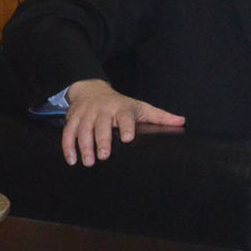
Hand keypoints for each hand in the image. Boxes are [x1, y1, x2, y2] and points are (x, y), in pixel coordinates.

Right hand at [58, 79, 184, 164]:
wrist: (90, 89)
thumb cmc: (120, 103)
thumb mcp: (140, 107)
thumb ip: (160, 116)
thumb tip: (182, 121)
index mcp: (121, 108)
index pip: (125, 117)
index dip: (126, 126)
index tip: (128, 138)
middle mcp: (102, 111)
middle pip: (101, 125)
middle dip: (102, 140)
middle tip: (104, 156)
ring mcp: (86, 115)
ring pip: (83, 130)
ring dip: (84, 146)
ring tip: (88, 162)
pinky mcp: (72, 119)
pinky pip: (68, 133)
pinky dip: (68, 147)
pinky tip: (71, 160)